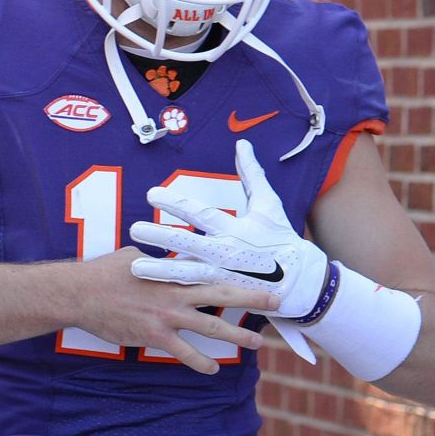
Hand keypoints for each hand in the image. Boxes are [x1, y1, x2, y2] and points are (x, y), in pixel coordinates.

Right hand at [75, 247, 275, 373]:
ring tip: (256, 344)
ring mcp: (168, 315)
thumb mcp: (134, 256)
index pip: (213, 268)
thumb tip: (162, 257)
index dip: (239, 270)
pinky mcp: (154, 335)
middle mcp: (177, 292)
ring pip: (211, 327)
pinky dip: (200, 362)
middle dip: (253, 299)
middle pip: (223, 295)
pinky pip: (184, 352)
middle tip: (277, 302)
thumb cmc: (103, 271)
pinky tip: (212, 369)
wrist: (81, 293)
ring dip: (236, 336)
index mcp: (173, 270)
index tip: (261, 270)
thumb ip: (156, 260)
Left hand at [129, 139, 328, 361]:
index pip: (199, 212)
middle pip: (186, 242)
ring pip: (185, 272)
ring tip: (134, 267)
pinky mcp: (219, 292)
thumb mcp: (268, 204)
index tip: (152, 194)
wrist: (300, 279)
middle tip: (134, 229)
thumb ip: (251, 175)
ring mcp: (220, 274)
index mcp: (233, 227)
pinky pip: (192, 290)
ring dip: (159, 270)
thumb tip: (242, 144)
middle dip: (159, 235)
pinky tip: (150, 287)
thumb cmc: (280, 238)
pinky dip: (172, 288)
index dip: (175, 203)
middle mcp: (224, 250)